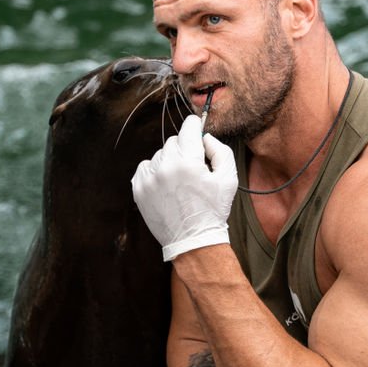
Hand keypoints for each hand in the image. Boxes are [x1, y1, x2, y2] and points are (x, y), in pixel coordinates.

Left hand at [131, 112, 237, 262]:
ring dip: (169, 161)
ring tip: (180, 181)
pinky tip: (166, 186)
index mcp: (188, 162)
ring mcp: (149, 178)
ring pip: (159, 154)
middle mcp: (165, 167)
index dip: (195, 125)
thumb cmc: (212, 210)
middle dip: (184, 149)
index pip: (188, 127)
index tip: (196, 126)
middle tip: (193, 168)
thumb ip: (220, 150)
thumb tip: (205, 137)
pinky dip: (155, 172)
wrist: (192, 240)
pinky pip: (145, 167)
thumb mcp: (228, 179)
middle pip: (174, 141)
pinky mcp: (139, 188)